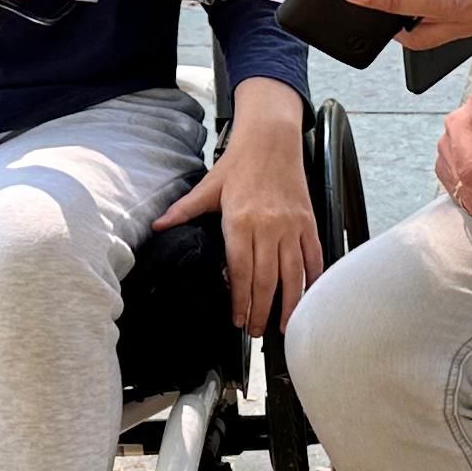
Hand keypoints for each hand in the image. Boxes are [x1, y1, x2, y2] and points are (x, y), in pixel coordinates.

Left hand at [159, 84, 323, 330]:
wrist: (272, 138)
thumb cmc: (240, 163)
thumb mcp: (208, 187)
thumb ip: (184, 211)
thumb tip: (158, 225)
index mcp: (241, 221)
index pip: (241, 271)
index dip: (241, 300)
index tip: (238, 320)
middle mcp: (269, 227)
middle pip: (267, 279)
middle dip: (262, 311)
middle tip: (257, 332)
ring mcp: (291, 226)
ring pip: (293, 274)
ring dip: (289, 304)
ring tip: (283, 326)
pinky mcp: (308, 222)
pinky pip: (314, 257)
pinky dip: (312, 280)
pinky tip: (307, 297)